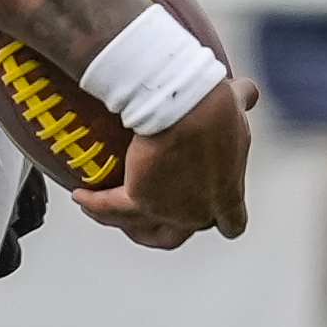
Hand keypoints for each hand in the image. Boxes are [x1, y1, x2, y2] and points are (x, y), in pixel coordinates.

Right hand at [72, 76, 256, 247]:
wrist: (183, 110)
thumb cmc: (211, 106)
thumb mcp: (233, 106)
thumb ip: (240, 104)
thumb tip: (245, 91)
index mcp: (228, 193)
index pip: (231, 223)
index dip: (219, 220)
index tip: (208, 213)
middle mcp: (200, 211)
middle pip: (180, 235)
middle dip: (161, 228)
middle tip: (144, 214)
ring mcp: (170, 210)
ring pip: (142, 233)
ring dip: (122, 223)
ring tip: (103, 210)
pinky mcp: (138, 200)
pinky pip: (110, 208)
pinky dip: (93, 203)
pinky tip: (81, 195)